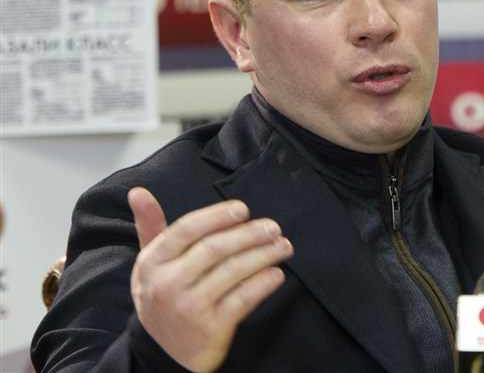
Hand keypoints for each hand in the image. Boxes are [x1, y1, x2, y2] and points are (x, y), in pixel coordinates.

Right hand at [128, 187, 293, 371]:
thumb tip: (138, 192)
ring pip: (233, 271)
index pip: (187, 230)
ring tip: (283, 246)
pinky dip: (263, 284)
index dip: (217, 216)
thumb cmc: (160, 298)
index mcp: (153, 262)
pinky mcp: (211, 329)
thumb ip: (149, 227)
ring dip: (264, 255)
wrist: (160, 355)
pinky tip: (276, 274)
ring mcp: (190, 307)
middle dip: (250, 234)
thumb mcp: (148, 264)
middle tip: (274, 227)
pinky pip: (243, 299)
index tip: (243, 209)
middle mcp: (168, 284)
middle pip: (215, 249)